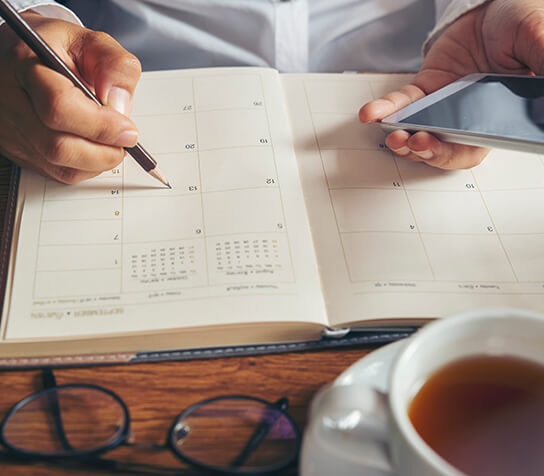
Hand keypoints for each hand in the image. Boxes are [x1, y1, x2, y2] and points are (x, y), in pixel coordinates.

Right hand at [0, 12, 140, 182]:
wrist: (24, 58)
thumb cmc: (59, 50)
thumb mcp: (91, 42)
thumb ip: (114, 66)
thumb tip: (119, 105)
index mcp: (26, 65)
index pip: (60, 107)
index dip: (101, 125)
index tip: (129, 130)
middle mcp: (12, 102)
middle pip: (58, 146)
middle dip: (104, 151)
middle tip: (126, 141)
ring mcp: (12, 131)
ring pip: (59, 166)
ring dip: (98, 161)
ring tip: (113, 141)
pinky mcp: (19, 151)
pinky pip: (58, 174)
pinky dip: (87, 167)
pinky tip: (95, 147)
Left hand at [359, 0, 543, 169]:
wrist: (493, 6)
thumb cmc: (520, 24)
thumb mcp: (536, 42)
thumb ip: (541, 64)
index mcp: (496, 117)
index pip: (475, 147)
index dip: (457, 153)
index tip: (444, 149)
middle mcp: (466, 117)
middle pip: (443, 148)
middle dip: (427, 151)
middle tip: (416, 144)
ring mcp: (442, 106)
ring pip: (418, 132)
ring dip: (402, 139)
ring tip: (393, 136)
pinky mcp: (424, 89)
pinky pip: (402, 103)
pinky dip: (385, 109)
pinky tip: (371, 113)